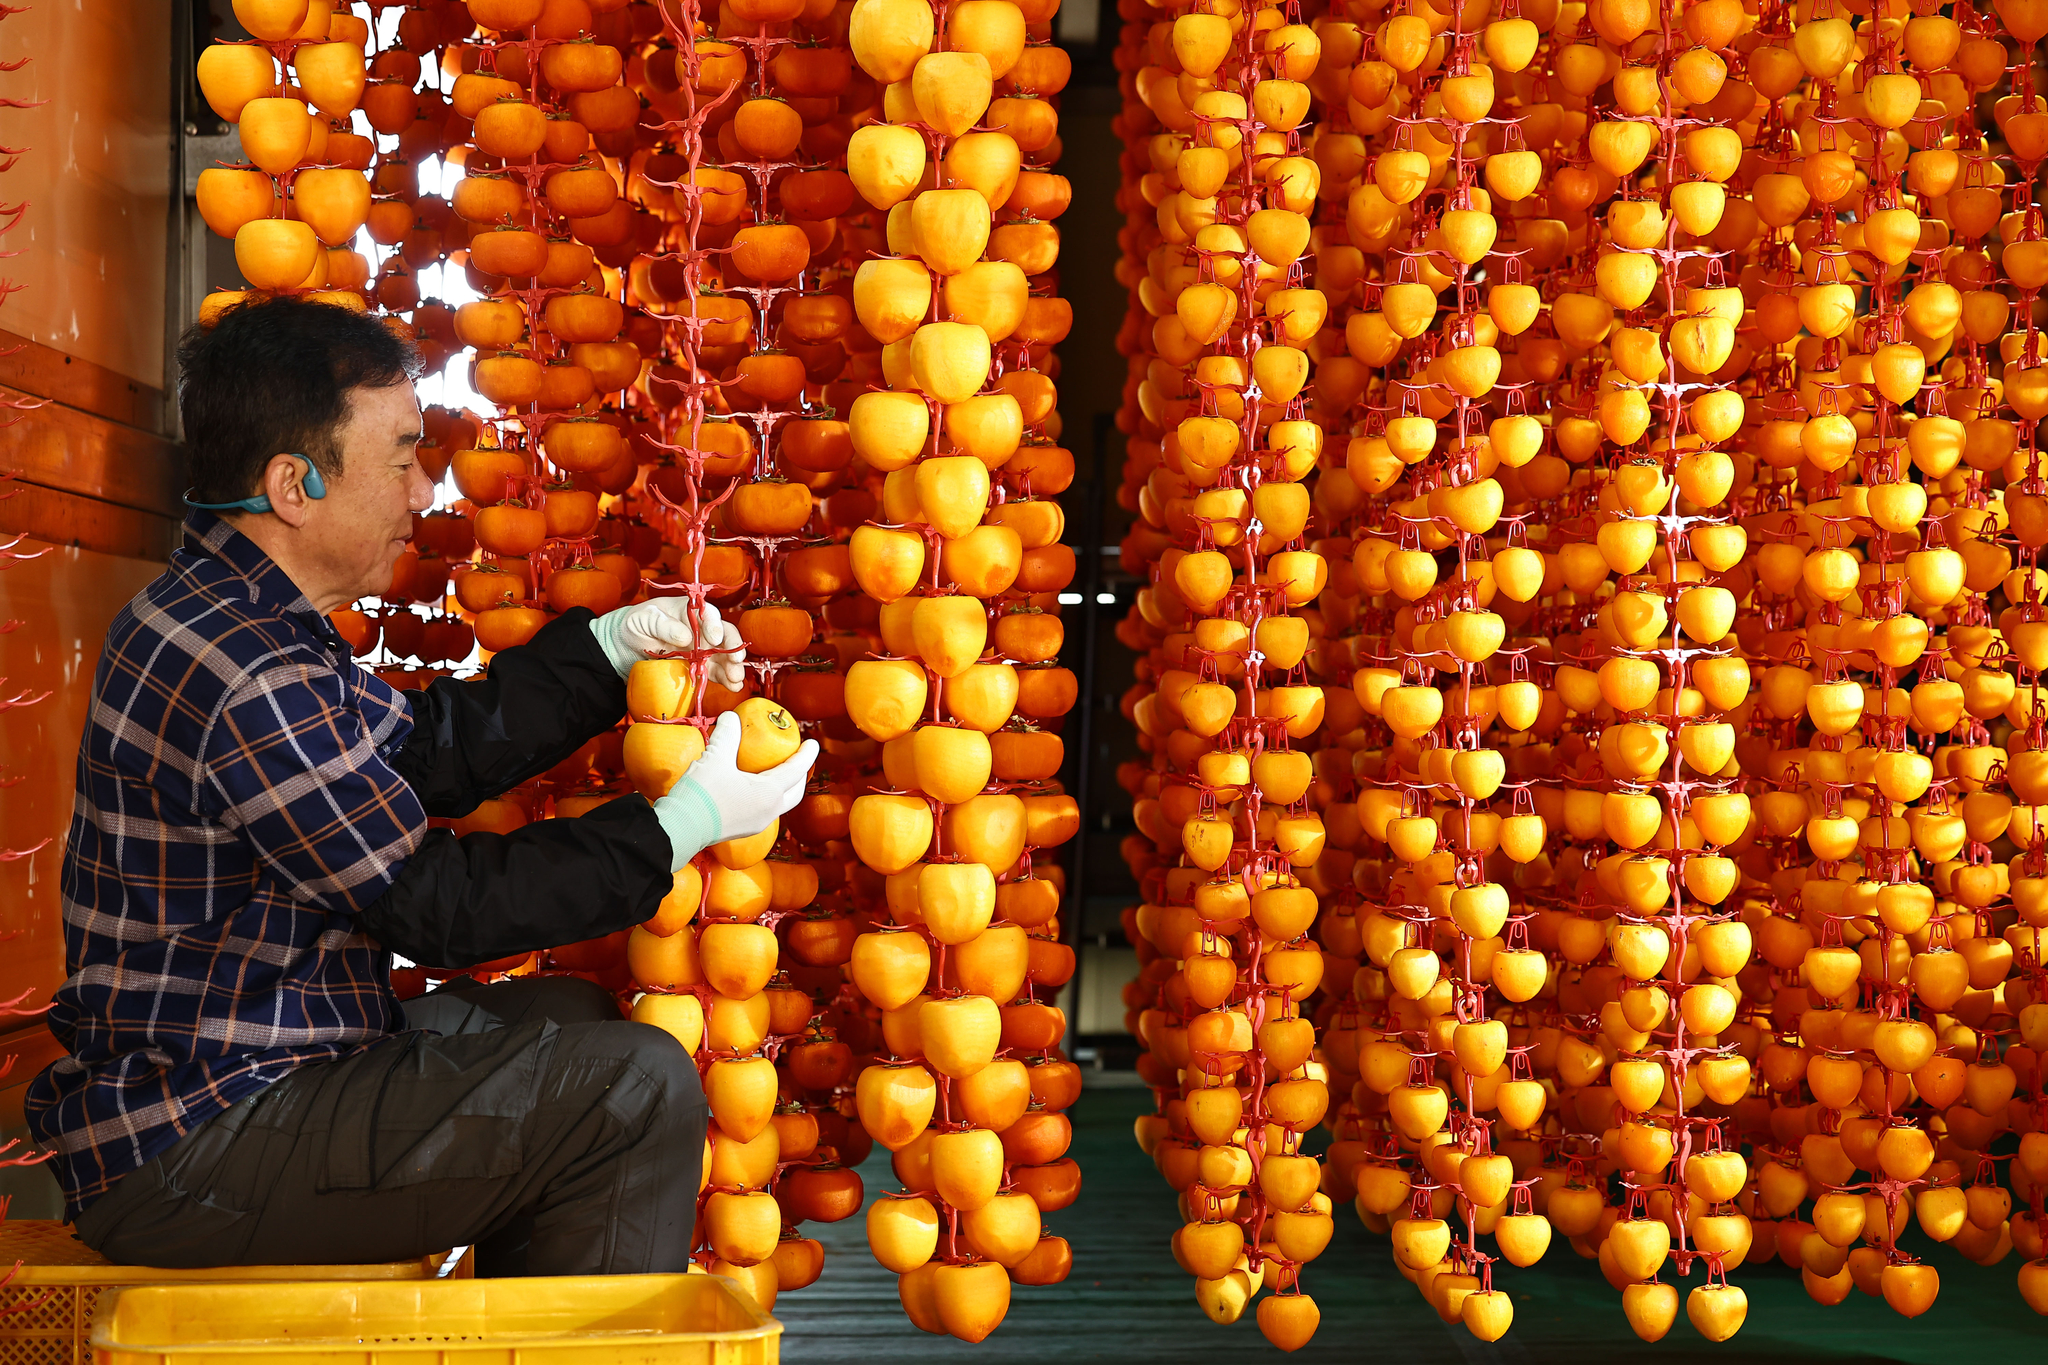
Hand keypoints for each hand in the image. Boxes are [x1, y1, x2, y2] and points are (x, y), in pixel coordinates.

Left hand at [589, 598, 745, 686]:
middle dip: (732, 648)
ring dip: (733, 667)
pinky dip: (726, 679)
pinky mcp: (699, 666)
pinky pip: (715, 672)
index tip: (715, 638)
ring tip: (736, 679)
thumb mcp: (646, 618)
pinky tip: (733, 686)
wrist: (629, 643)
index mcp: (690, 611)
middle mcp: (701, 629)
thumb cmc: (638, 623)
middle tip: (736, 660)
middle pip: (724, 635)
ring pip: (724, 656)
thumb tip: (685, 636)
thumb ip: (664, 625)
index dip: (715, 626)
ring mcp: (702, 649)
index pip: (709, 614)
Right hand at [650, 711, 817, 869]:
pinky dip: (767, 796)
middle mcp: (768, 812)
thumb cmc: (701, 794)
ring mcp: (756, 824)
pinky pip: (764, 810)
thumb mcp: (715, 758)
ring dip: (783, 787)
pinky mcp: (743, 830)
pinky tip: (753, 787)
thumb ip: (727, 734)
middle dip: (799, 774)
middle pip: (794, 792)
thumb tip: (731, 716)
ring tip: (777, 771)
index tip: (813, 742)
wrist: (679, 829)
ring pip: (780, 803)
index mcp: (769, 794)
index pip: (796, 771)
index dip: (806, 755)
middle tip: (798, 758)